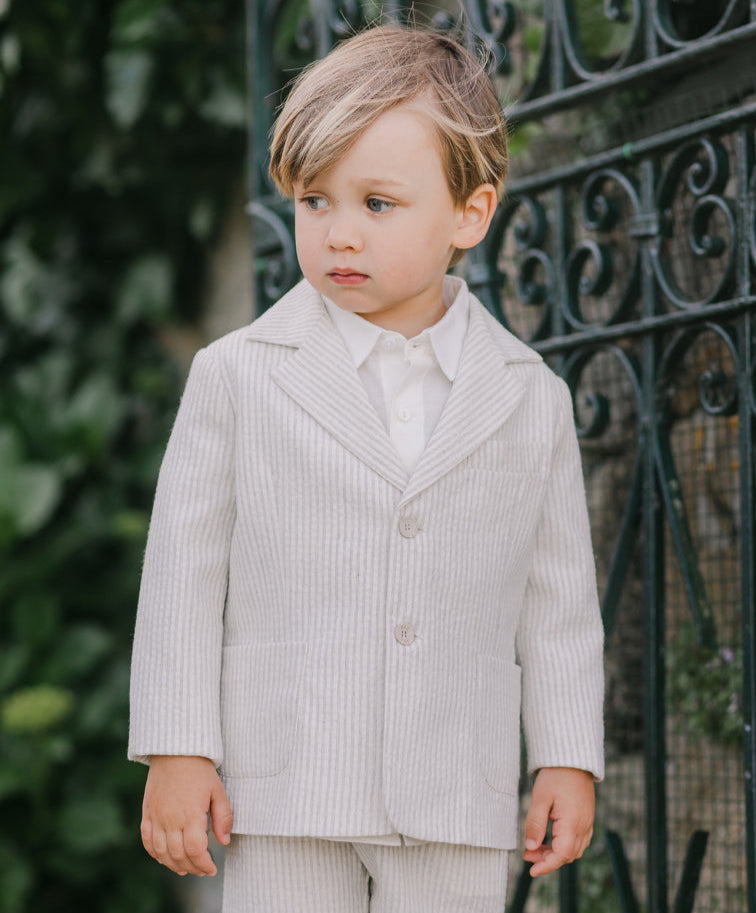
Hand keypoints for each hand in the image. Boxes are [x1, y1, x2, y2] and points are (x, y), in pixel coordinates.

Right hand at [140, 755, 232, 876]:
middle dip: (192, 868)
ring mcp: (156, 816)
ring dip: (173, 865)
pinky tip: (164, 857)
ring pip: (161, 852)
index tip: (212, 868)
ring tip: (185, 869)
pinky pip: (147, 840)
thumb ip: (223, 817)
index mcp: (191, 814)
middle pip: (179, 855)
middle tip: (202, 870)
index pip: (196, 851)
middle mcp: (171, 819)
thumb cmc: (200, 769)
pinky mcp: (147, 812)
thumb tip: (224, 841)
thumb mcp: (218, 790)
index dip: (204, 864)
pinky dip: (155, 853)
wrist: (175, 750)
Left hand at [523, 767, 594, 876]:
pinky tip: (550, 839)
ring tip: (536, 847)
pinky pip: (579, 840)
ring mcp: (587, 822)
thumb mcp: (539, 798)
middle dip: (548, 859)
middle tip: (528, 855)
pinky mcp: (587, 817)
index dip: (546, 865)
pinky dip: (565, 845)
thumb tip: (530, 847)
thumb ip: (535, 824)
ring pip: (574, 849)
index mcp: (572, 823)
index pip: (561, 855)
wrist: (573, 758)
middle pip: (568, 855)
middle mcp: (584, 826)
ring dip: (556, 853)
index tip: (531, 870)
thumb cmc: (556, 775)